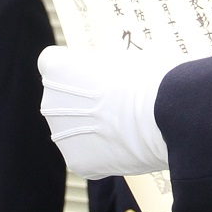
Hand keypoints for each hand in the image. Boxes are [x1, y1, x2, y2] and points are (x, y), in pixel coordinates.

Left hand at [39, 46, 173, 178]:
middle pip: (62, 99)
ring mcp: (61, 135)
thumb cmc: (147, 77)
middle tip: (115, 102)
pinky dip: (102, 152)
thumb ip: (107, 55)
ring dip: (91, 128)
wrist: (162, 115)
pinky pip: (87, 154)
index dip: (74, 66)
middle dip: (83, 101)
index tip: (93, 71)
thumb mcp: (124, 55)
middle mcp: (49, 102)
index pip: (52, 62)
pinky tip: (124, 145)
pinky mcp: (77, 161)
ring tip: (124, 126)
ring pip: (73, 130)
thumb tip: (111, 51)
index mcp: (56, 68)